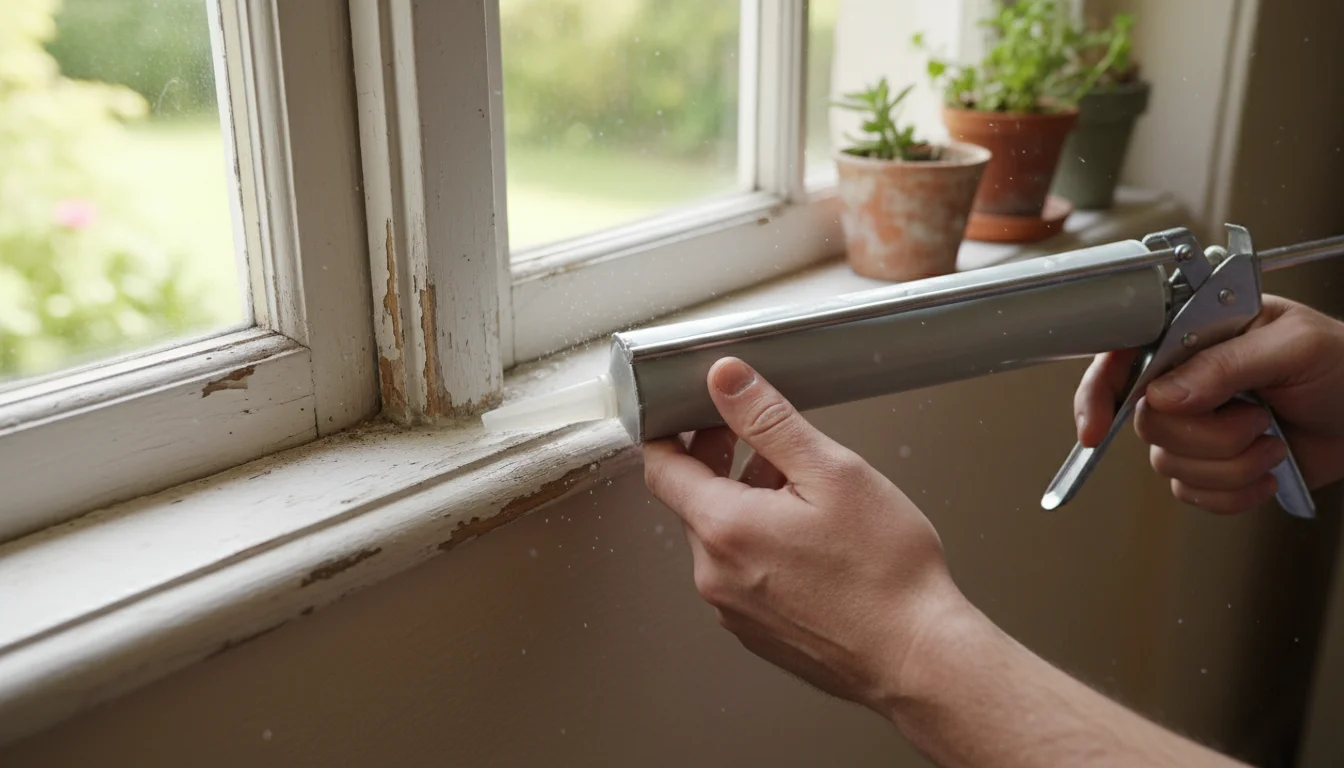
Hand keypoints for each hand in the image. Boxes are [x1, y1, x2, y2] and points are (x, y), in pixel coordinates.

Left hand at [642, 357, 967, 714]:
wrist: (918, 657)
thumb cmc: (886, 575)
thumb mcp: (831, 471)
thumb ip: (769, 420)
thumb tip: (727, 380)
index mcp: (723, 528)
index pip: (662, 468)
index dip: (672, 431)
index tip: (692, 413)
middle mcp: (715, 575)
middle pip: (694, 500)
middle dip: (723, 463)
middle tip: (765, 441)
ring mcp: (733, 609)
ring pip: (722, 537)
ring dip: (748, 504)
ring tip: (804, 492)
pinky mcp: (755, 630)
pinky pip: (741, 572)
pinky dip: (762, 544)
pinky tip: (810, 538)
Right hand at [1076, 295, 1343, 512]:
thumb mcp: (1293, 346)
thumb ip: (1226, 364)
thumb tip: (1164, 394)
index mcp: (1191, 336)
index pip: (1120, 358)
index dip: (1097, 394)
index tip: (1096, 428)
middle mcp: (1183, 381)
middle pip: (1145, 422)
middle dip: (1207, 435)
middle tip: (1258, 417)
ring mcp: (1194, 426)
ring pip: (1168, 463)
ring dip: (1232, 463)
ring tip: (1272, 439)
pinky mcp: (1210, 467)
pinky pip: (1192, 494)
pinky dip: (1235, 492)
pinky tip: (1267, 470)